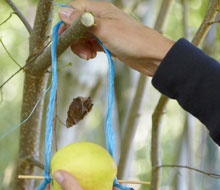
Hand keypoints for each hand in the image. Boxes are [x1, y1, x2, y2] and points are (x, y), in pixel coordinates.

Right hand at [58, 0, 173, 75]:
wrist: (151, 56)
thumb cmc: (132, 41)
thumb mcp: (105, 30)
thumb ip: (83, 21)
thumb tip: (62, 11)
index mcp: (99, 8)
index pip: (73, 9)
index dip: (65, 22)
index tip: (63, 37)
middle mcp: (99, 18)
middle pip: (75, 25)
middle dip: (74, 39)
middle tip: (81, 52)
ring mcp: (103, 31)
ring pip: (82, 37)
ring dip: (81, 47)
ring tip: (88, 57)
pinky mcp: (106, 43)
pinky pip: (91, 44)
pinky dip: (88, 51)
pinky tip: (92, 56)